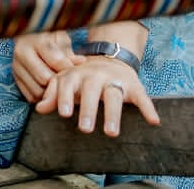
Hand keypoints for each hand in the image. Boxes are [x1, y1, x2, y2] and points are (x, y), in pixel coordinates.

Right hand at [11, 31, 82, 103]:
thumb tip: (81, 62)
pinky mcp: (15, 79)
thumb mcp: (62, 40)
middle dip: (59, 83)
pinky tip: (50, 90)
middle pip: (45, 78)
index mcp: (35, 40)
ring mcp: (16, 67)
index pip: (55, 61)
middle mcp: (21, 52)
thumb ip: (70, 53)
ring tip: (60, 88)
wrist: (33, 40)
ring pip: (37, 90)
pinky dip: (43, 97)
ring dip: (51, 93)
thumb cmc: (52, 40)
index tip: (77, 72)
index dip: (68, 69)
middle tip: (69, 83)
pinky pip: (31, 96)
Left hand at [35, 56, 159, 135]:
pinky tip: (154, 121)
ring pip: (114, 96)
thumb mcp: (66, 81)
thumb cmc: (82, 77)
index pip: (69, 84)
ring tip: (111, 133)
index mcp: (76, 74)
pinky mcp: (134, 86)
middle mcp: (95, 75)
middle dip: (88, 110)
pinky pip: (142, 97)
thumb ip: (53, 94)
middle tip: (85, 129)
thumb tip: (39, 108)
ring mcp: (115, 80)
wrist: (109, 59)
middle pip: (91, 91)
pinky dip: (148, 108)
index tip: (64, 114)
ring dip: (113, 115)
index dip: (66, 98)